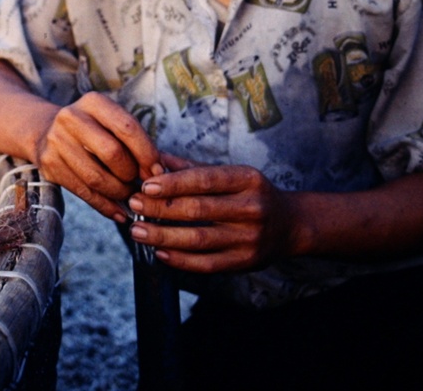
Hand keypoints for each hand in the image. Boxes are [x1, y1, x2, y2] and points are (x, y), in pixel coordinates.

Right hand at [33, 91, 161, 222]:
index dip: (147, 152)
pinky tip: (119, 213)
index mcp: (93, 102)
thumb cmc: (91, 129)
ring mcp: (57, 142)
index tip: (158, 171)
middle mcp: (71, 118)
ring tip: (129, 196)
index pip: (127, 127)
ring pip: (97, 177)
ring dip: (119, 193)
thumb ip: (133, 142)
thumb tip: (158, 173)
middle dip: (131, 174)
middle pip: (112, 153)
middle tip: (140, 184)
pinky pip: (84, 192)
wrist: (45, 132)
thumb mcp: (109, 122)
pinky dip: (105, 206)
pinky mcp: (50, 165)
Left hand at [126, 153, 297, 273]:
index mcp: (247, 180)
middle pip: (198, 210)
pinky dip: (180, 260)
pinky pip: (207, 264)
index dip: (173, 183)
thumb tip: (154, 160)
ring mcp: (249, 238)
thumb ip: (192, 168)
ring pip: (199, 239)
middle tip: (133, 205)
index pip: (205, 180)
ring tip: (138, 230)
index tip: (145, 184)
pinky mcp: (245, 262)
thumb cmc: (250, 194)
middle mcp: (251, 208)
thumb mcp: (231, 174)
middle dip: (160, 208)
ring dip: (163, 236)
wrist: (289, 225)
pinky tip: (160, 252)